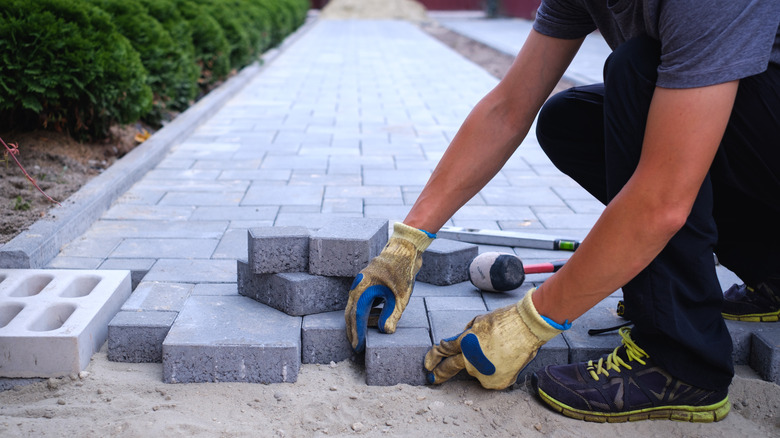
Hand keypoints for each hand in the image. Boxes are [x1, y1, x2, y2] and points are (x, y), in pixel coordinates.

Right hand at [345, 222, 433, 351]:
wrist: (404, 250)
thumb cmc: (403, 273)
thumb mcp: (401, 298)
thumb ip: (392, 315)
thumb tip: (385, 332)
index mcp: (365, 289)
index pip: (357, 316)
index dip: (357, 333)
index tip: (358, 346)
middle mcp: (358, 285)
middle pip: (351, 312)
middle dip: (353, 330)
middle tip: (355, 345)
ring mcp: (360, 282)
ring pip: (354, 306)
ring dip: (359, 320)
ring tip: (364, 334)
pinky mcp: (365, 281)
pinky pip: (360, 299)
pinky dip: (364, 310)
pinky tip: (373, 318)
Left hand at [424, 288, 564, 389]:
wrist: (528, 328)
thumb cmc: (504, 321)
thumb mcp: (478, 322)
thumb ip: (465, 335)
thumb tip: (457, 343)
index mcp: (465, 343)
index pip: (444, 350)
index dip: (434, 356)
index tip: (429, 363)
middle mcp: (471, 361)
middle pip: (450, 369)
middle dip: (439, 373)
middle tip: (432, 378)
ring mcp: (484, 374)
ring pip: (475, 371)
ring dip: (479, 365)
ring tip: (496, 351)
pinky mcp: (497, 382)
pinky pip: (489, 378)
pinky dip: (493, 371)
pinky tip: (503, 359)